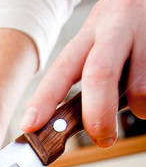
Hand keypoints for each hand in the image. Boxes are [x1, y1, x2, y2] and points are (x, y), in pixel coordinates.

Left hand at [21, 0, 145, 147]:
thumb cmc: (126, 28)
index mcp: (88, 34)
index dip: (44, 99)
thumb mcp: (99, 42)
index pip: (61, 69)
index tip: (31, 125)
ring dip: (139, 106)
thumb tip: (70, 124)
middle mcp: (113, 29)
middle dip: (97, 114)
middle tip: (102, 138)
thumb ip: (87, 78)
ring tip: (140, 104)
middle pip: (98, 75)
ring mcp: (142, 33)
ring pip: (138, 87)